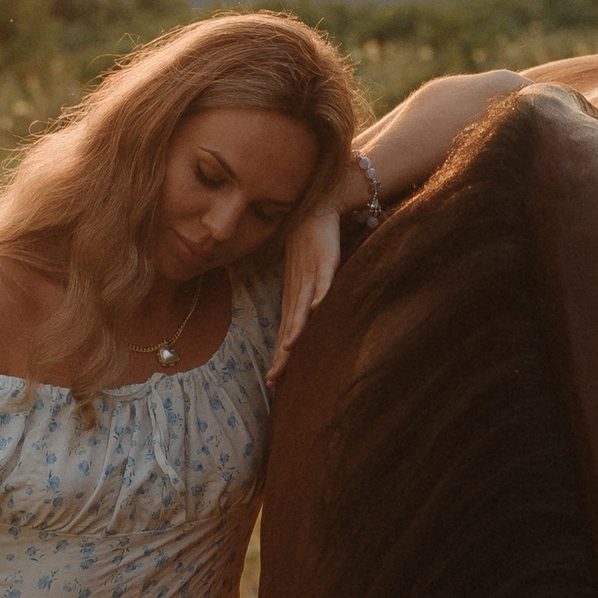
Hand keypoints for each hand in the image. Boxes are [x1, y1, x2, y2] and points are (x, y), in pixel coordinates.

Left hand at [269, 199, 345, 384]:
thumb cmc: (307, 253)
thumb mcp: (303, 284)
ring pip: (302, 307)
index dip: (279, 358)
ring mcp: (310, 277)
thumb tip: (297, 334)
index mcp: (293, 301)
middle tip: (274, 377)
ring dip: (296, 328)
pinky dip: (320, 293)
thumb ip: (303, 308)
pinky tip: (318, 307)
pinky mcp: (326, 261)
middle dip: (282, 353)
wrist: (312, 215)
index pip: (285, 335)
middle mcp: (298, 293)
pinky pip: (324, 279)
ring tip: (290, 347)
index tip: (272, 382)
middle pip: (289, 328)